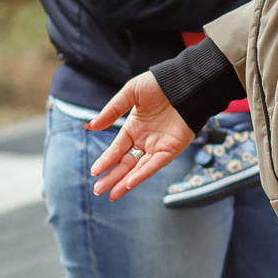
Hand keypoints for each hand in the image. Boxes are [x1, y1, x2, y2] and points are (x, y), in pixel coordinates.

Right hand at [87, 71, 194, 199]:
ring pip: (138, 169)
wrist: (185, 82)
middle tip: (97, 191)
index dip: (106, 161)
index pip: (117, 149)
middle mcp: (145, 140)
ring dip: (125, 183)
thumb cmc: (159, 84)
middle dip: (111, 177)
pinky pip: (154, 165)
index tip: (94, 172)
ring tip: (111, 195)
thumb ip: (112, 110)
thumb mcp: (131, 93)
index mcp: (134, 128)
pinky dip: (142, 174)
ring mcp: (158, 146)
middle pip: (125, 163)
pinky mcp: (171, 150)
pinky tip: (129, 183)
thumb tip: (91, 126)